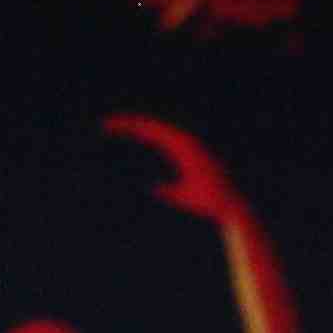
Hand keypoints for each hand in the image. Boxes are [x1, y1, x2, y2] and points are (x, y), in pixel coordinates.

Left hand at [107, 113, 245, 223]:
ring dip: (134, 124)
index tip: (115, 130)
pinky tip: (130, 127)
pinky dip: (145, 129)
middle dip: (129, 124)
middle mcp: (184, 144)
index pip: (154, 135)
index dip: (135, 130)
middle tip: (106, 124)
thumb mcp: (180, 197)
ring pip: (155, 127)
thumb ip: (168, 190)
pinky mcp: (188, 147)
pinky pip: (162, 133)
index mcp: (182, 152)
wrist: (226, 208)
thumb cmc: (208, 203)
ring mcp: (187, 144)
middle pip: (152, 128)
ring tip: (113, 124)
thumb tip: (154, 187)